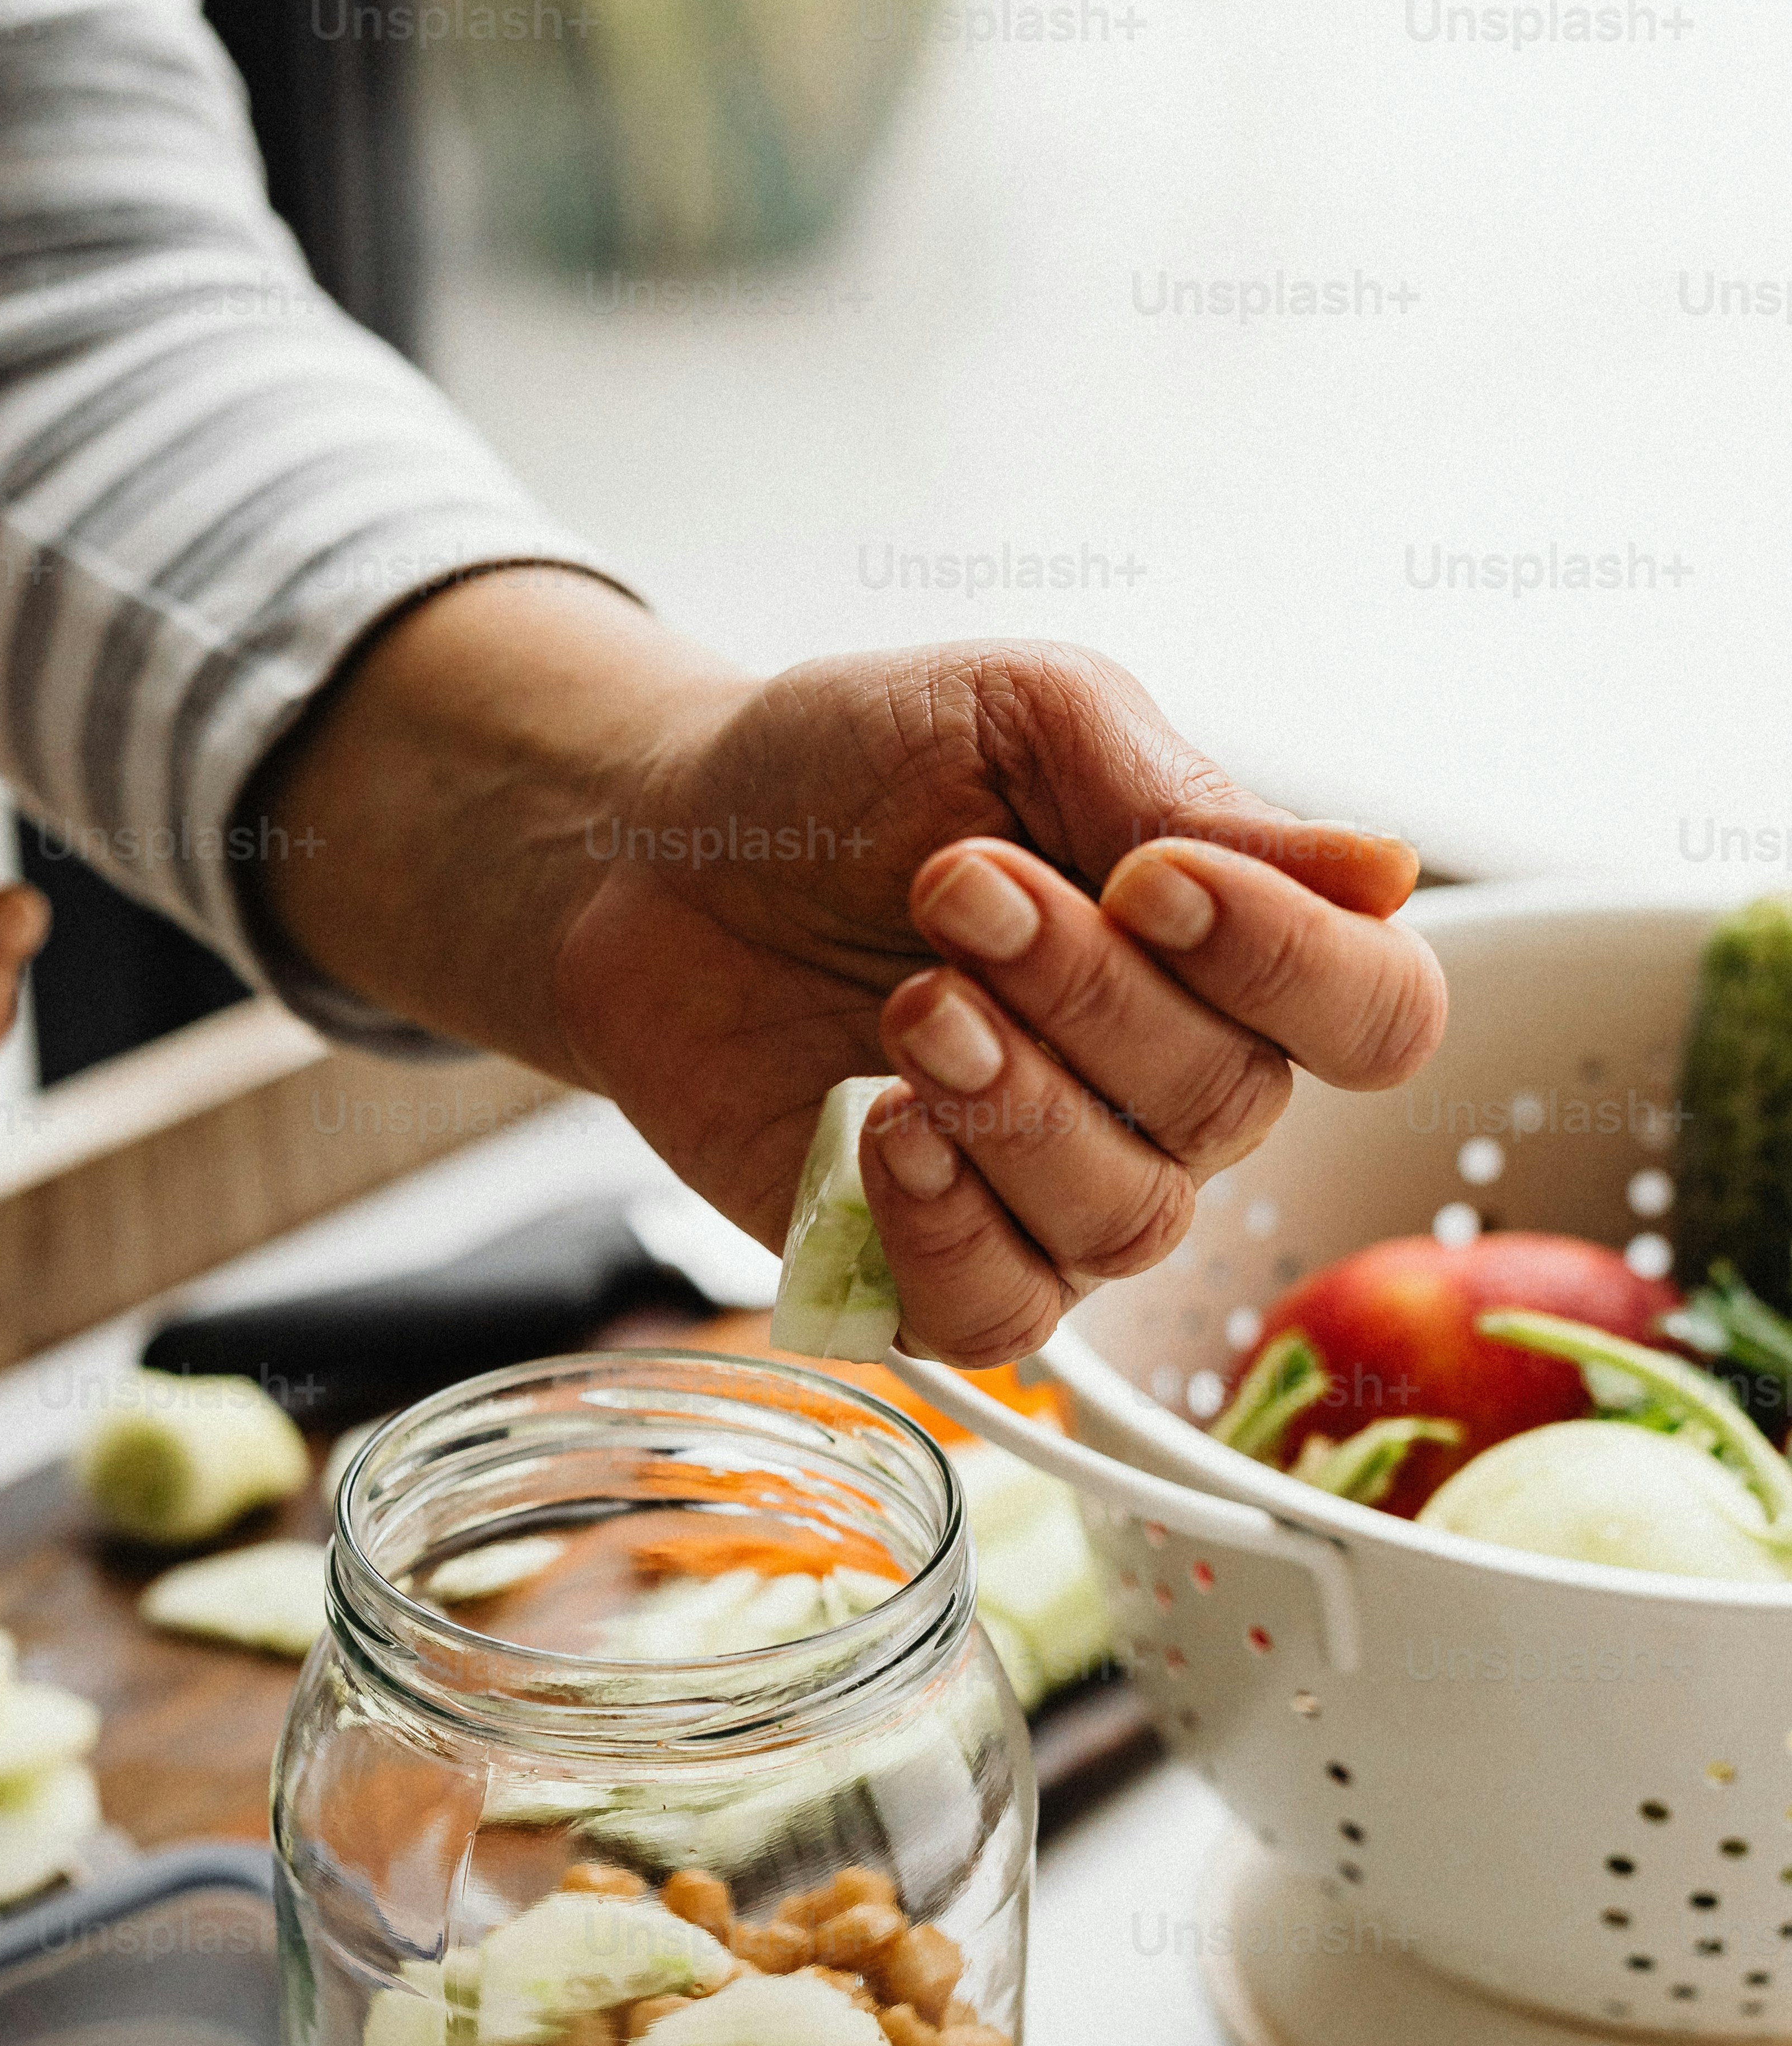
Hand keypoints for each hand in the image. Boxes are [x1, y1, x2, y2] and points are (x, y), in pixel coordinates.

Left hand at [261, 578, 1443, 1362]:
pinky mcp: (934, 1271)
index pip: (1377, 1015)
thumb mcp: (1024, 724)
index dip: (1291, 965)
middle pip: (1229, 1106)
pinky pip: (1003, 1321)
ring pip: (1126, 1222)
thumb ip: (1187, 800)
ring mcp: (1059, 1197)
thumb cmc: (853, 773)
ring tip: (904, 1001)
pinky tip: (882, 1133)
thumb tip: (1387, 867)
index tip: (1153, 878)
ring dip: (1012, 1102)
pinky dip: (946, 1231)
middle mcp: (1172, 1096)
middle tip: (952, 888)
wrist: (658, 853)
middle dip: (1083, 991)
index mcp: (1229, 952)